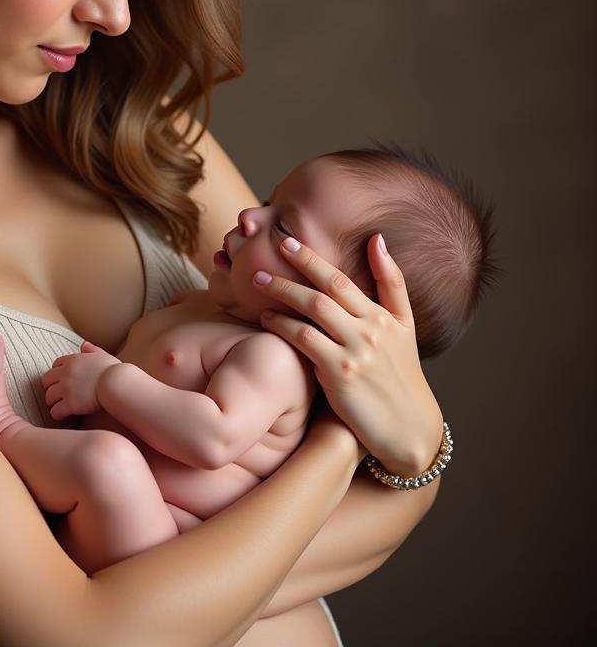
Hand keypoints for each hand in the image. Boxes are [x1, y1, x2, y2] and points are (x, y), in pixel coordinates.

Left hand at [41, 342, 119, 419]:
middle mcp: (65, 373)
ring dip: (52, 402)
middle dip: (49, 387)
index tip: (60, 379)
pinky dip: (57, 414)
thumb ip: (92, 350)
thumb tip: (84, 345)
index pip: (55, 364)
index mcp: (72, 360)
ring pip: (48, 397)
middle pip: (47, 380)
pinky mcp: (70, 404)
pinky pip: (55, 411)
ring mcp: (66, 389)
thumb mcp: (102, 355)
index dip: (56, 372)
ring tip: (57, 406)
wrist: (117, 383)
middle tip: (55, 394)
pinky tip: (61, 415)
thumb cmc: (114, 370)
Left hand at [257, 233, 444, 475]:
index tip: (287, 242)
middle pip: (327, 289)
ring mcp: (356, 351)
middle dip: (295, 267)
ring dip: (283, 293)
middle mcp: (371, 329)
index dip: (313, 258)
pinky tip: (266, 319)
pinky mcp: (340, 374)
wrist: (409, 428)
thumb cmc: (401, 375)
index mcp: (383, 316)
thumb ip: (392, 283)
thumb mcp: (404, 327)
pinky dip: (283, 325)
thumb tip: (377, 239)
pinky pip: (305, 340)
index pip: (343, 279)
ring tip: (258, 283)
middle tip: (266, 255)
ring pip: (314, 310)